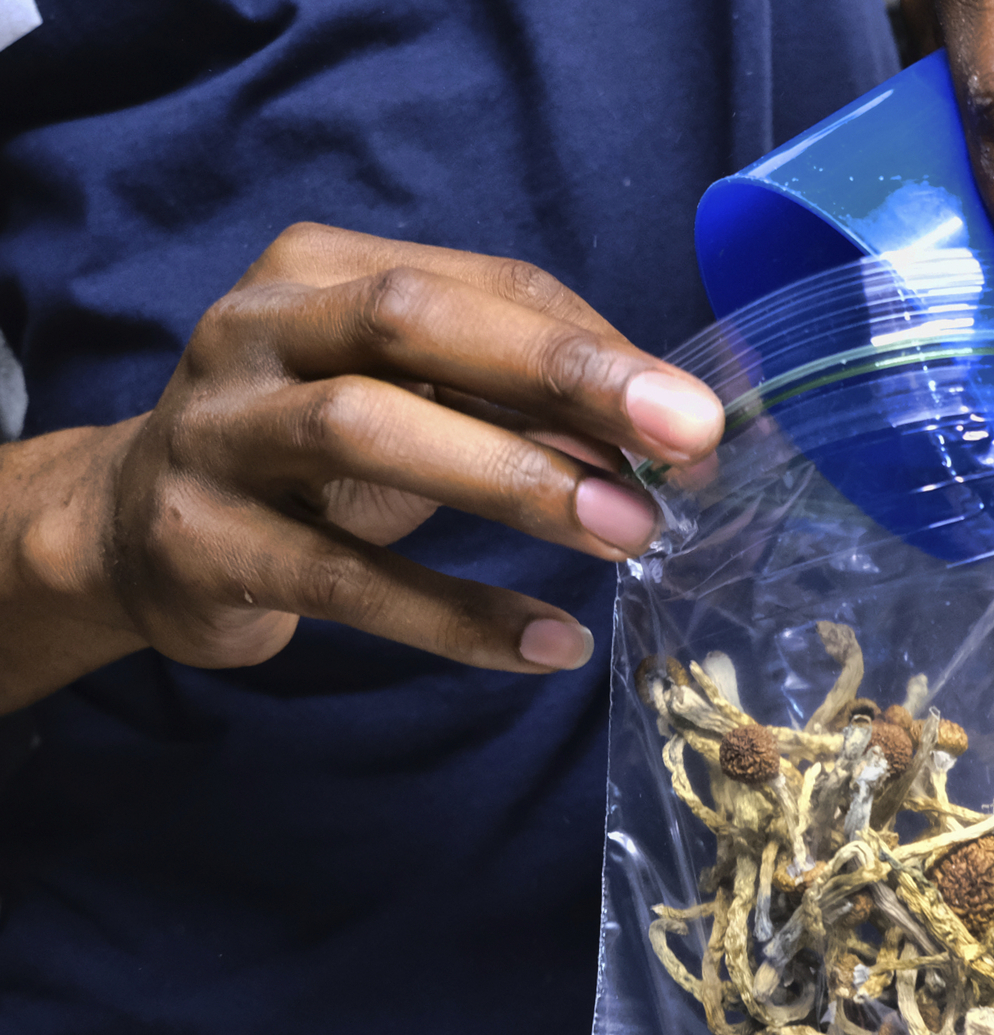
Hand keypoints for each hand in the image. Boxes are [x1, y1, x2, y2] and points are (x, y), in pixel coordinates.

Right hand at [4, 224, 723, 701]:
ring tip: (627, 532)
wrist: (133, 533)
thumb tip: (662, 443)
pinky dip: (453, 614)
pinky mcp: (200, 542)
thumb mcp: (410, 400)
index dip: (599, 347)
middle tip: (684, 437)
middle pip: (416, 324)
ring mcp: (216, 431)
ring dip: (514, 482)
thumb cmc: (311, 452)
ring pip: (365, 430)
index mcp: (322, 270)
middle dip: (562, 375)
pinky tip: (547, 642)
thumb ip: (515, 401)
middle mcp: (257, 328)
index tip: (697, 417)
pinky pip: (342, 579)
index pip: (487, 283)